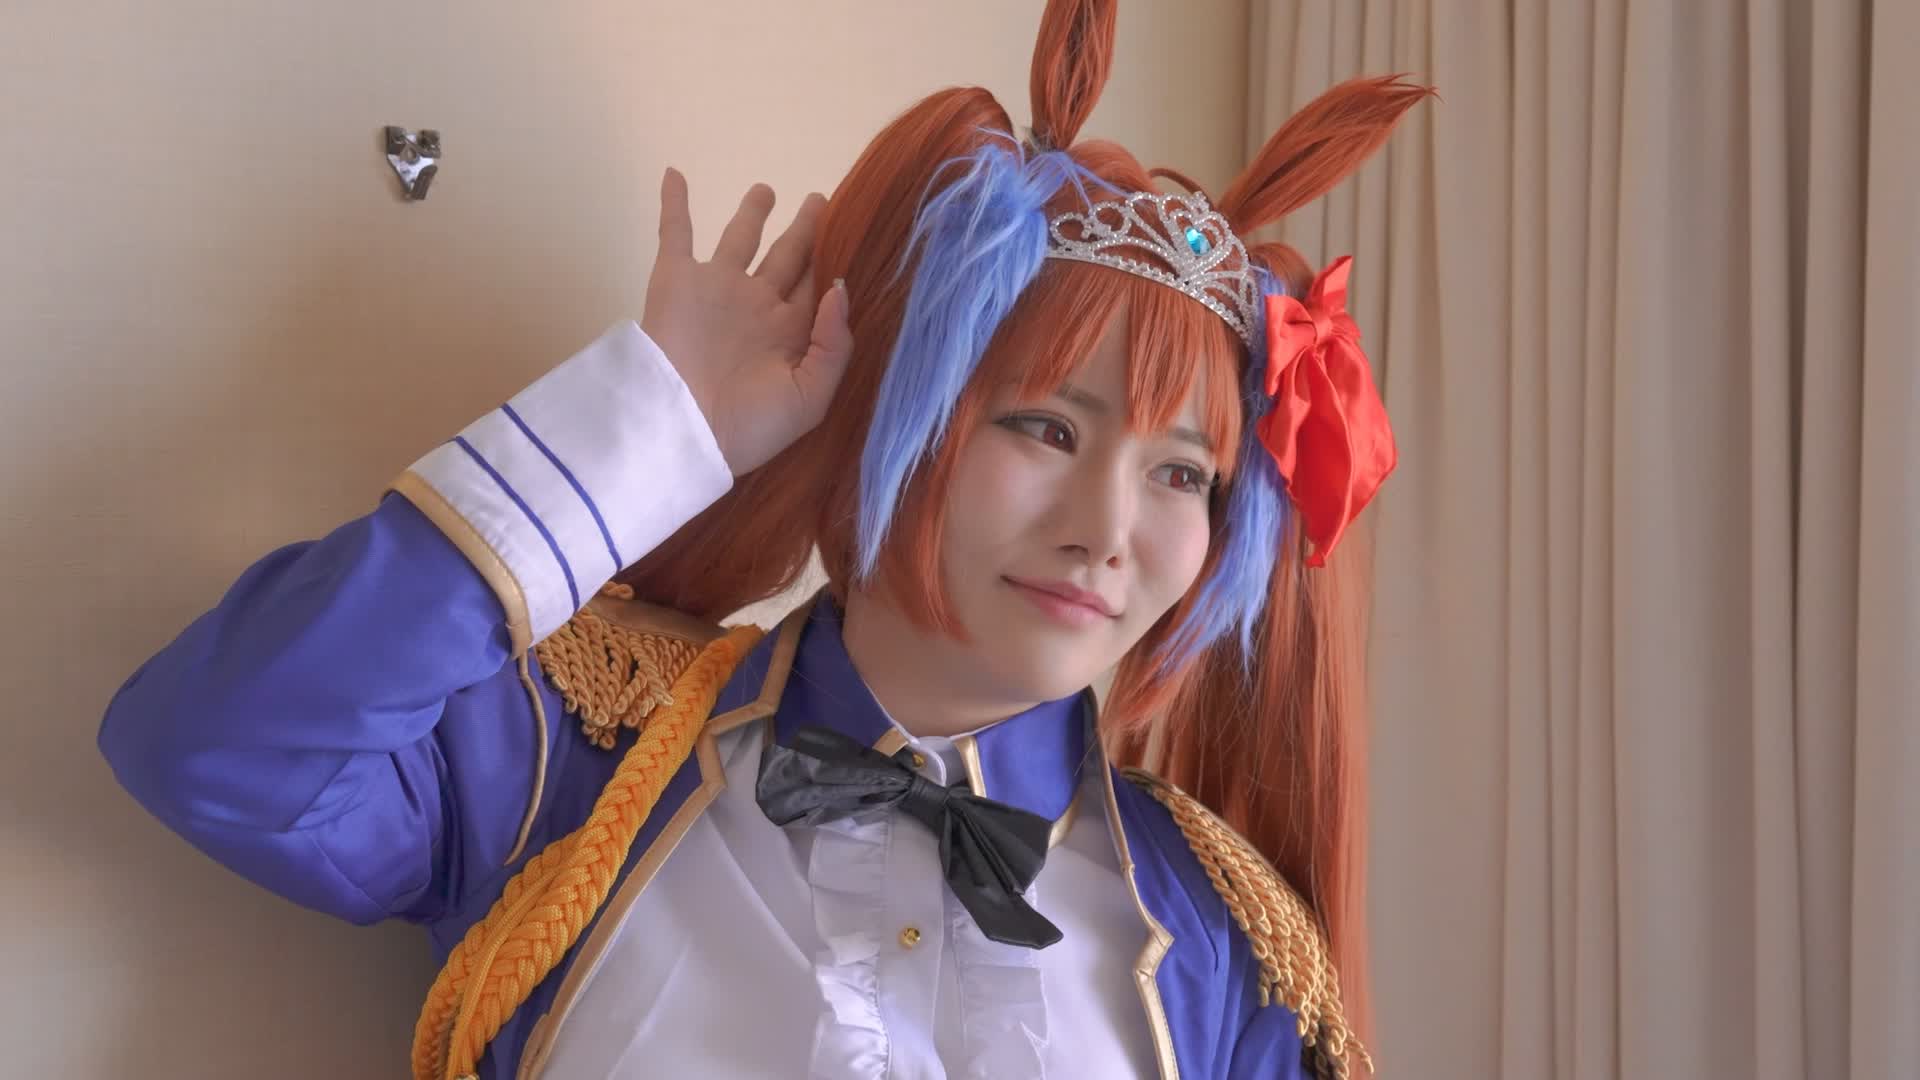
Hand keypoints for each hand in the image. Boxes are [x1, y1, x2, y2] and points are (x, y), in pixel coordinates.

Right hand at [641, 168, 853, 475]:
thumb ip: (833, 343)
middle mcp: (755, 307)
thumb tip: (839, 286)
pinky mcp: (677, 280)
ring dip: (751, 213)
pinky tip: (676, 173)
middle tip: (820, 200)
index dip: (831, 261)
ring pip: (739, 238)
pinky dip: (675, 202)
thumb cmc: (751, 423)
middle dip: (804, 231)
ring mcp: (716, 290)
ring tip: (765, 188)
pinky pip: (675, 232)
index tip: (853, 230)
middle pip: (786, 257)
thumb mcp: (810, 396)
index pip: (815, 288)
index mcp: (787, 334)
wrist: (683, 430)